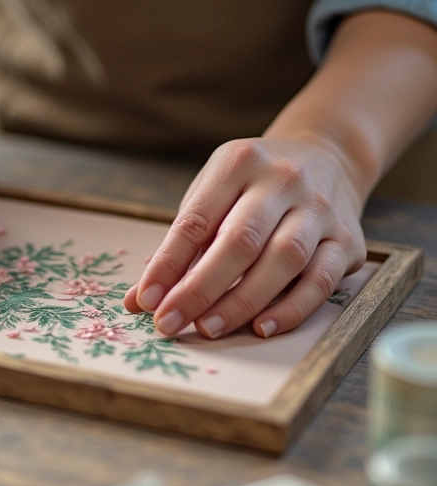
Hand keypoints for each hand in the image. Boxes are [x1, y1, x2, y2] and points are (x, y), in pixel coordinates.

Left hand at [123, 137, 367, 337]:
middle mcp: (282, 181)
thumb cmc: (252, 185)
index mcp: (238, 163)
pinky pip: (320, 281)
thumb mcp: (212, 194)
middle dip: (199, 289)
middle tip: (170, 322)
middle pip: (239, 241)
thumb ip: (179, 245)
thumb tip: (138, 300)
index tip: (145, 300)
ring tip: (208, 329)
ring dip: (241, 302)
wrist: (327, 157)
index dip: (168, 263)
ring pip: (283, 261)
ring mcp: (319, 210)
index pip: (196, 220)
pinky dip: (290, 309)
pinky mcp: (347, 240)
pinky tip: (261, 328)